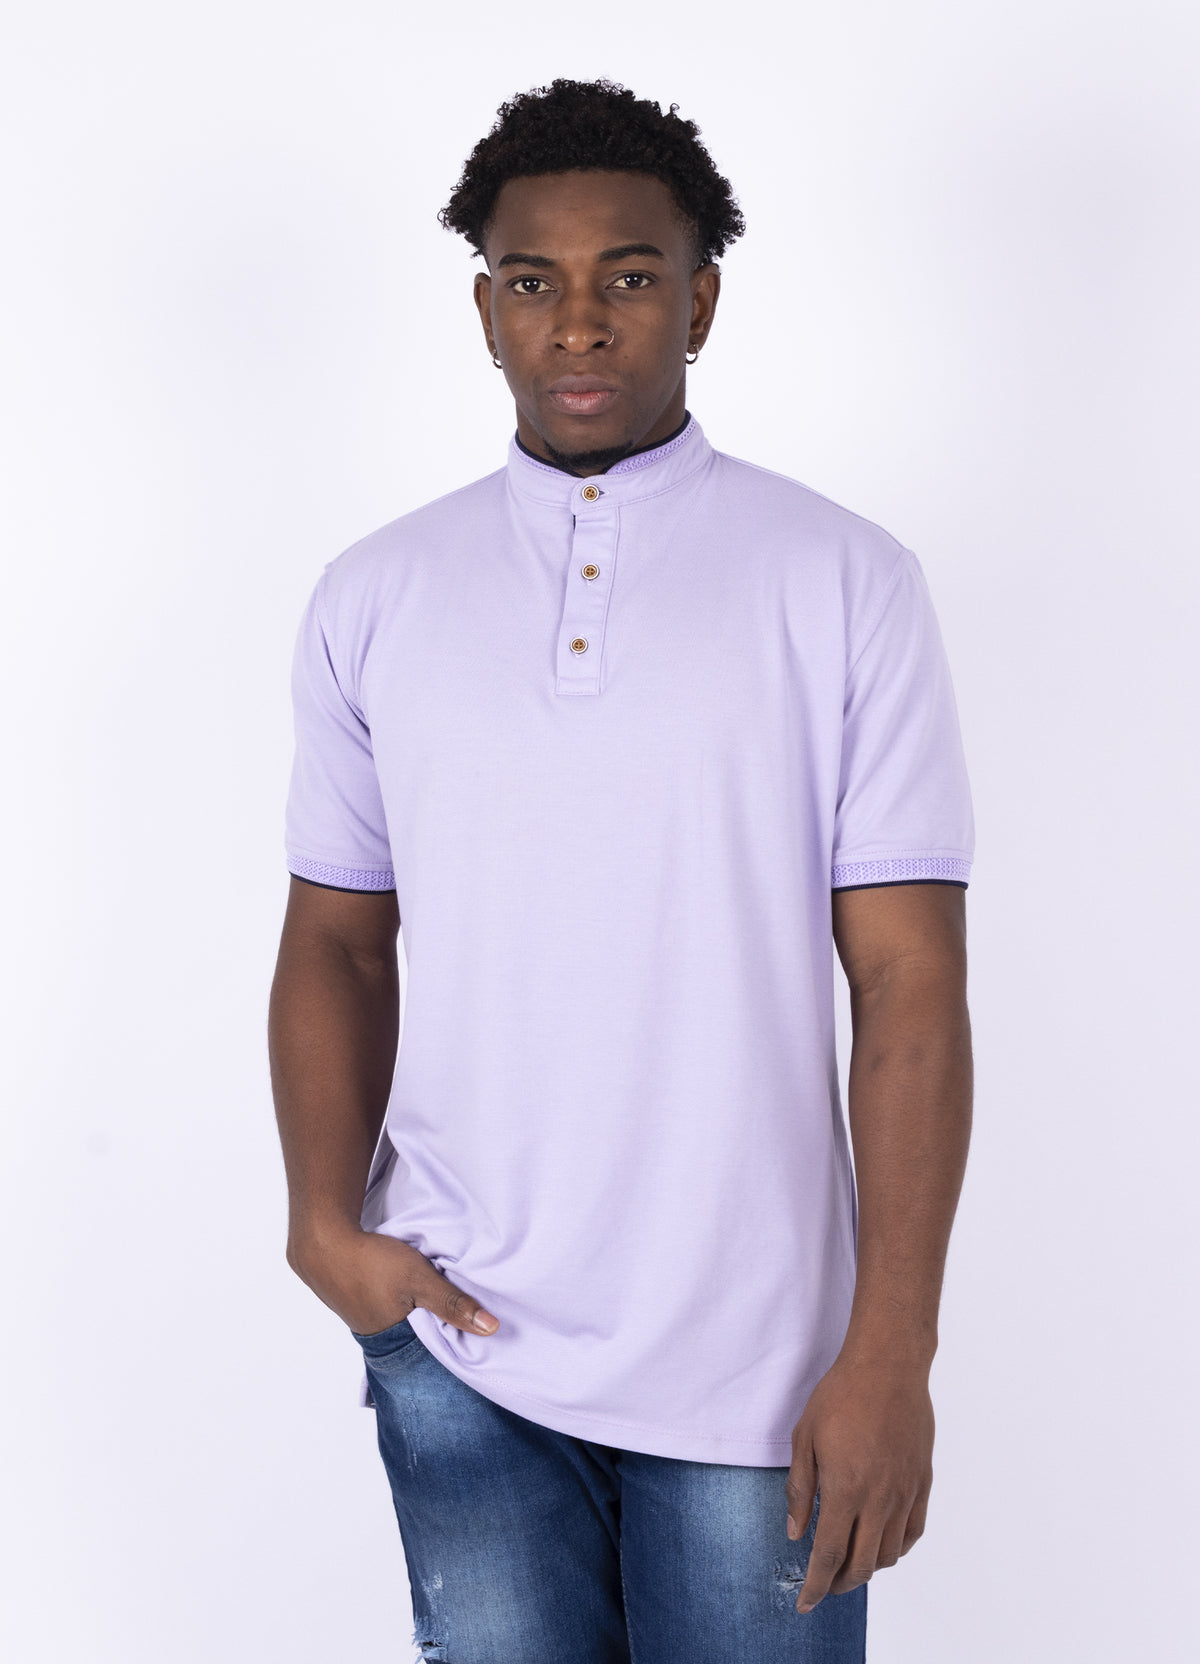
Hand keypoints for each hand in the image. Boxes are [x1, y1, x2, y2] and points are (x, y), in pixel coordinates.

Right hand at [287, 1224, 499, 1338]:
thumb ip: (453, 1304)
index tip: (459, 1345)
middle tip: (443, 1321)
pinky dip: (384, 1296)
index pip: (419, 1354)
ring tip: (418, 1301)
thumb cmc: (372, 1260)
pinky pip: (370, 1300)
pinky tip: (389, 1284)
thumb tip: (491, 1329)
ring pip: (386, 1317)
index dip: (437, 1348)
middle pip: (402, 1337)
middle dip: (421, 1330)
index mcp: (386, 1339)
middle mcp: (366, 1332)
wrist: (321, 1236)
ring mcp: (349, 1311)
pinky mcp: (341, 1291)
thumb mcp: (420, 1281)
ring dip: (401, 1311)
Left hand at [784, 1356, 933, 1614]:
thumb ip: (801, 1490)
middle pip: (862, 1564)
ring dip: (868, 1566)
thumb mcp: (805, 1438)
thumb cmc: (841, 1395)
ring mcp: (906, 1492)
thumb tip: (796, 1531)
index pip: (829, 1555)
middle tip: (824, 1583)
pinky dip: (897, 1548)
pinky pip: (914, 1532)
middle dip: (840, 1583)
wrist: (888, 1365)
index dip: (816, 1586)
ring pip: (890, 1554)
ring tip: (850, 1560)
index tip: (805, 1603)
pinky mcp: (923, 1482)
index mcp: (847, 1490)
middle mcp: (880, 1499)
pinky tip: (882, 1541)